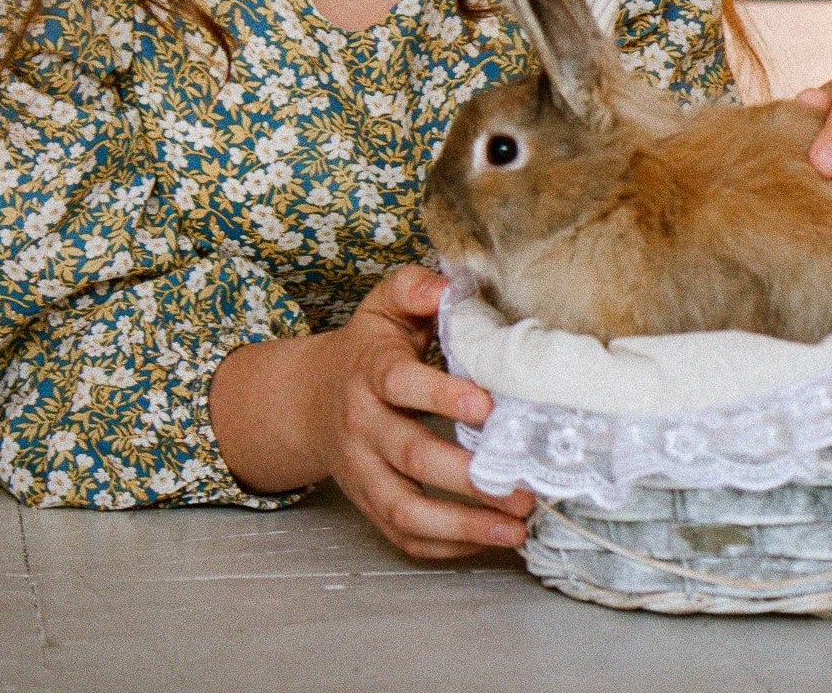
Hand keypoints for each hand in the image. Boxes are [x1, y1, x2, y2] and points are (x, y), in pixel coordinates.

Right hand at [305, 266, 535, 559]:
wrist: (309, 400)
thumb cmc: (367, 350)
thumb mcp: (384, 307)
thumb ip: (414, 289)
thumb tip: (448, 284)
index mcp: (370, 373)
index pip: (400, 384)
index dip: (440, 396)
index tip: (487, 405)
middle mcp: (363, 427)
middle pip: (411, 456)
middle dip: (467, 475)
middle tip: (523, 485)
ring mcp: (363, 472)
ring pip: (405, 509)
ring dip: (462, 525)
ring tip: (515, 529)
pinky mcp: (369, 504)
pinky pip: (402, 535)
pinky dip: (444, 546)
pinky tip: (488, 541)